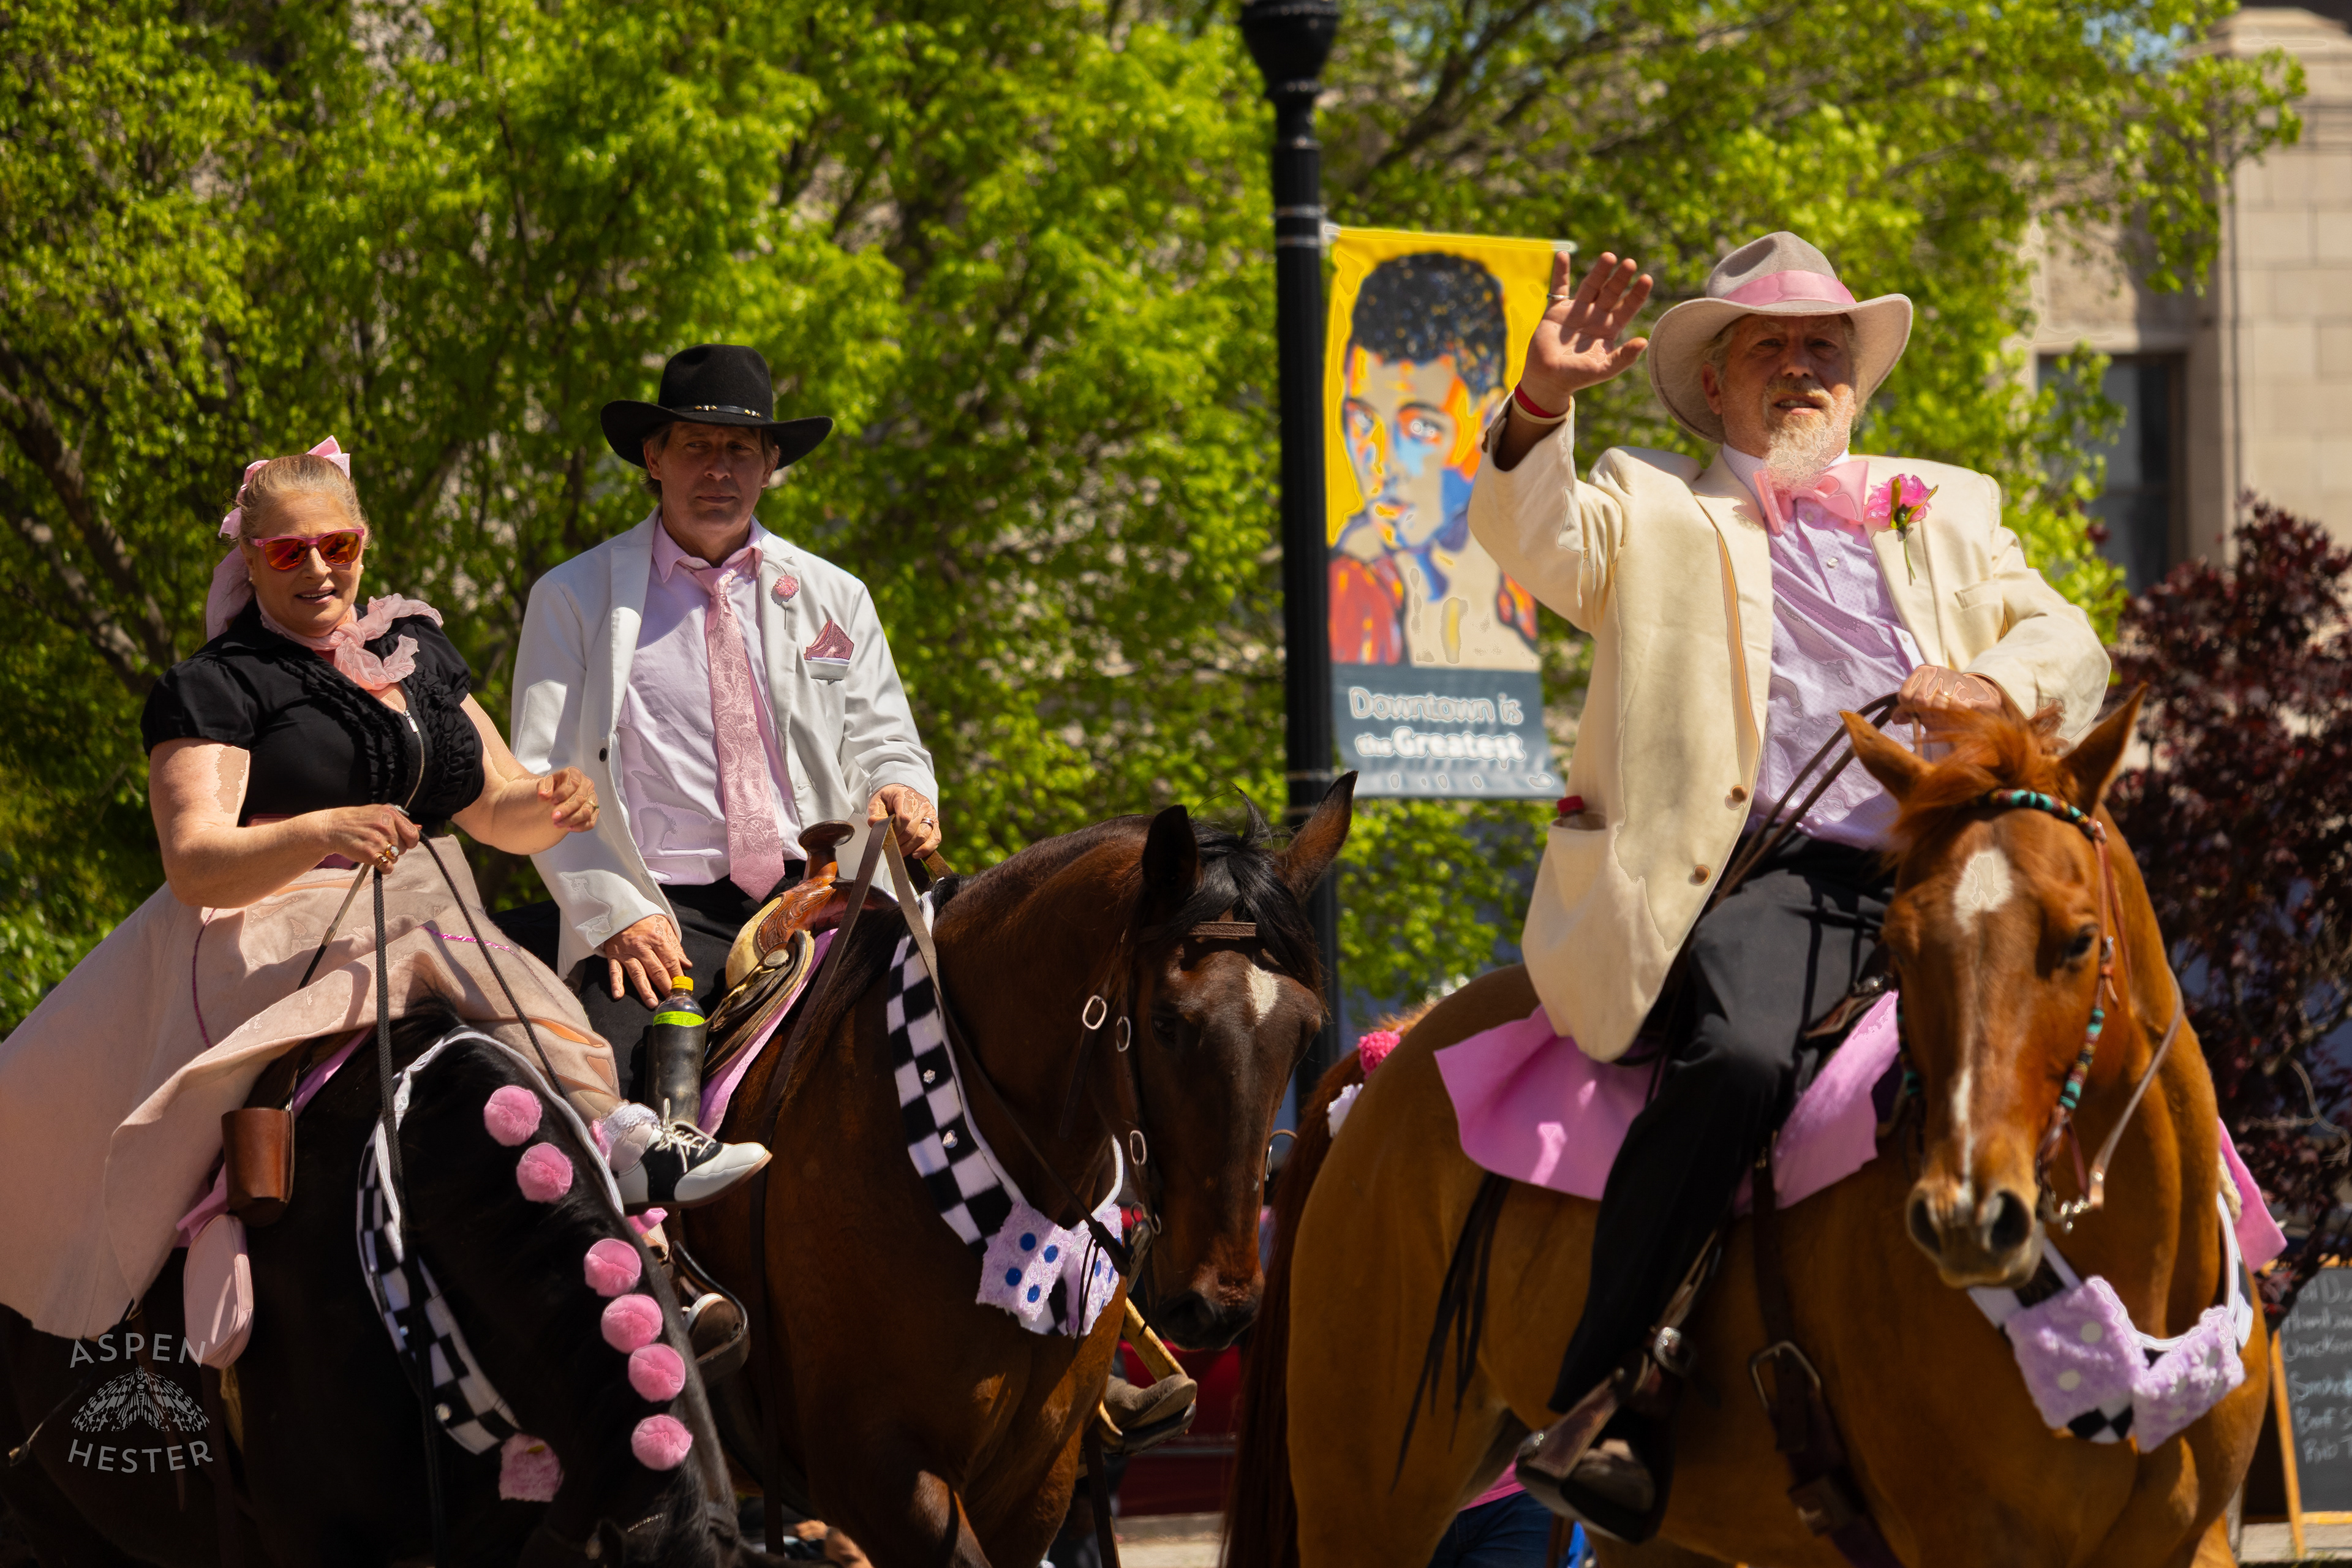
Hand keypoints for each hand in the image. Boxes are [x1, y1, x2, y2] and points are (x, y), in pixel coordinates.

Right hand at [312, 804, 421, 869]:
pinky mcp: (370, 854)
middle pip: (404, 848)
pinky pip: (388, 867)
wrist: (332, 827)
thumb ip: (399, 821)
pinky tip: (372, 859)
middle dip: (394, 849)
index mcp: (390, 814)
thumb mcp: (378, 812)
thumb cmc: (356, 820)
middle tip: (378, 843)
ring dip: (386, 858)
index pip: (413, 834)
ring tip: (372, 848)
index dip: (408, 841)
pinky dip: (382, 867)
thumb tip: (420, 828)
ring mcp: (378, 840)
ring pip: (395, 858)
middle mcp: (386, 826)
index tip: (401, 842)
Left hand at [537, 767, 598, 833]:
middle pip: (580, 799)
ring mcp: (592, 798)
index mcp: (575, 774)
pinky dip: (580, 827)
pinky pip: (591, 821)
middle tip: (553, 817)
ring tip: (557, 824)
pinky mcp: (594, 811)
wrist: (559, 795)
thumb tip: (543, 795)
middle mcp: (587, 785)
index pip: (573, 784)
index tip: (552, 801)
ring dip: (571, 820)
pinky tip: (569, 828)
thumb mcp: (546, 783)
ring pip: (586, 811)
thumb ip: (543, 787)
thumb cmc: (554, 788)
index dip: (562, 794)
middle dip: (566, 809)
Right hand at [598, 913, 687, 1007]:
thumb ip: (675, 947)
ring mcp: (626, 952)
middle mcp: (641, 946)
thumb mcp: (663, 926)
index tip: (683, 988)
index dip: (677, 975)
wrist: (618, 909)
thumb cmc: (643, 919)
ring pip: (637, 974)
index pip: (670, 961)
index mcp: (656, 938)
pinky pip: (614, 971)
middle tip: (672, 1000)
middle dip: (665, 986)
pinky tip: (618, 995)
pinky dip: (616, 983)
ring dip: (645, 990)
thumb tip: (687, 965)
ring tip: (653, 1003)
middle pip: (656, 970)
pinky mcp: (613, 955)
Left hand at [868, 784, 941, 858]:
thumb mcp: (877, 801)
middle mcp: (922, 804)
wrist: (901, 794)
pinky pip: (935, 838)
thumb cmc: (889, 799)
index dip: (895, 831)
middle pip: (913, 829)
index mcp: (907, 796)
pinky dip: (926, 849)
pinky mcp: (935, 823)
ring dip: (909, 847)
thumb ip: (875, 812)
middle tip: (891, 846)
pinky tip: (915, 854)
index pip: (904, 817)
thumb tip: (875, 823)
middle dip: (900, 842)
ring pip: (923, 836)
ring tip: (899, 851)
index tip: (887, 836)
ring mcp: (930, 814)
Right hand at [1518, 251, 1654, 412]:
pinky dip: (1561, 271)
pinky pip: (1559, 288)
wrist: (1547, 379)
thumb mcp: (1603, 369)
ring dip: (1599, 271)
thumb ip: (1623, 357)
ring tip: (1609, 256)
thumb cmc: (1576, 377)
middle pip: (1611, 292)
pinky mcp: (1556, 311)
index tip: (1646, 279)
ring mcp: (1577, 311)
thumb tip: (1644, 341)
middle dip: (1621, 278)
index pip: (1628, 307)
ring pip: (1591, 286)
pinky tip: (1563, 255)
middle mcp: (1595, 317)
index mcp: (1609, 330)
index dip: (1637, 294)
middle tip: (1630, 263)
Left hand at [1894, 666, 2005, 732]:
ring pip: (1937, 705)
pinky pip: (1954, 708)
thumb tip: (1896, 719)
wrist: (1977, 693)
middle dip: (1926, 715)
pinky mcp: (1966, 688)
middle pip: (1920, 701)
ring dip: (1941, 718)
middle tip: (1934, 718)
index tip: (1918, 714)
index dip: (1909, 709)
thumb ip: (1907, 710)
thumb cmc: (1944, 699)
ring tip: (1946, 717)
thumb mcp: (1923, 702)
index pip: (1904, 695)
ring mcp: (1951, 677)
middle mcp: (1935, 670)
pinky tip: (1957, 714)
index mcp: (1921, 671)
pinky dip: (1954, 716)